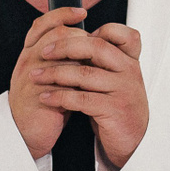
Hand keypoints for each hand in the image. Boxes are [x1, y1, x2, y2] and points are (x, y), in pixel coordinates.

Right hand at [8, 7, 86, 158]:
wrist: (25, 132)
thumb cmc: (42, 103)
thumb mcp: (48, 75)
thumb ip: (61, 58)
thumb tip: (86, 41)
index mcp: (30, 54)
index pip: (43, 23)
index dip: (62, 13)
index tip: (81, 11)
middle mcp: (28, 62)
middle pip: (56, 35)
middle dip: (80, 38)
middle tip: (93, 50)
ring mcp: (31, 79)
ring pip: (61, 57)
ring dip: (82, 61)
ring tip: (93, 69)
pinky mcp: (39, 97)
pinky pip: (63, 84)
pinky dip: (79, 84)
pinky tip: (88, 88)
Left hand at [31, 22, 148, 167]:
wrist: (132, 141)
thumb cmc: (117, 107)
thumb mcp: (114, 79)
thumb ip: (101, 61)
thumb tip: (71, 39)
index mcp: (130, 61)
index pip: (122, 34)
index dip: (99, 29)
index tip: (73, 34)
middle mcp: (130, 72)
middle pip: (97, 47)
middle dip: (65, 46)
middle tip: (44, 52)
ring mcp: (124, 90)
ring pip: (85, 73)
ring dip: (55, 73)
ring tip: (37, 76)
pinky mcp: (114, 110)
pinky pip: (81, 99)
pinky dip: (59, 97)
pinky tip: (46, 97)